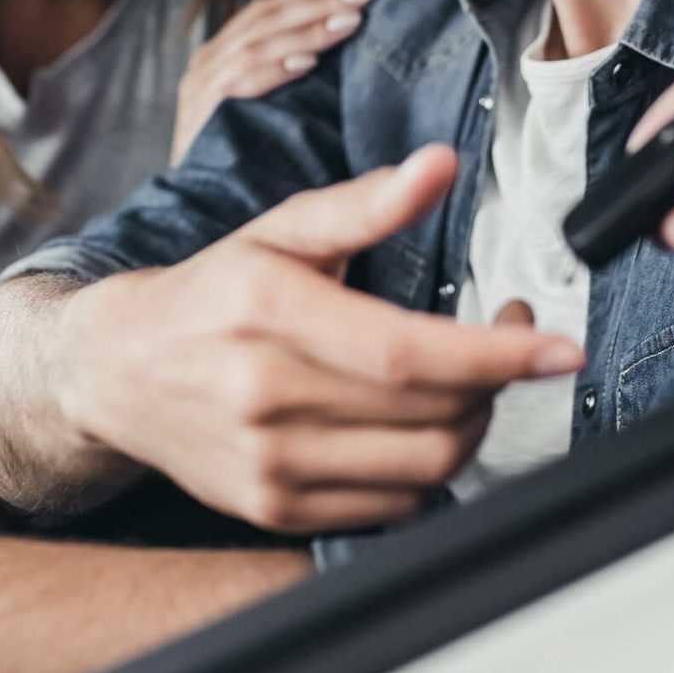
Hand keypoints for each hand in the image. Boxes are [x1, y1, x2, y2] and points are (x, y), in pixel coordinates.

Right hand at [59, 146, 581, 532]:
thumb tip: (439, 165)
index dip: (497, 355)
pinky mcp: (272, 508)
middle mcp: (266, 395)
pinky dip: (427, 469)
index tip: (558, 347)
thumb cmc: (210, 293)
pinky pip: (391, 506)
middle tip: (511, 343)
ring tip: (470, 384)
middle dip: (496, 383)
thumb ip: (365, 203)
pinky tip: (419, 424)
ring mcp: (268, 463)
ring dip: (472, 426)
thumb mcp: (280, 229)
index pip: (408, 352)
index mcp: (271, 312)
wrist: (115, 370)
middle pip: (428, 414)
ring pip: (422, 467)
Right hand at [173, 0, 374, 159]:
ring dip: (307, 30)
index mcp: (221, 55)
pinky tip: (308, 62)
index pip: (266, 10)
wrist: (203, 212)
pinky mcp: (201, 118)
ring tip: (350, 21)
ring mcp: (200, 90)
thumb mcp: (268, 108)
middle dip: (317, 2)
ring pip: (257, 44)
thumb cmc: (246, 160)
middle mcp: (207, 65)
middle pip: (265, 18)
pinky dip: (274, 69)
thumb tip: (347, 36)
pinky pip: (239, 84)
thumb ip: (292, 71)